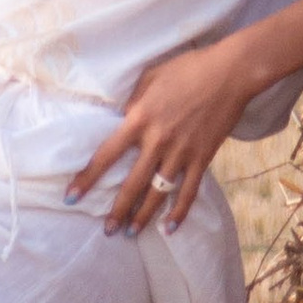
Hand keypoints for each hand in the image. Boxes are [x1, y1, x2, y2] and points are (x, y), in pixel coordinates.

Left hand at [67, 39, 255, 232]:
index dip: (87, 178)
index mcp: (140, 119)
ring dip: (143, 216)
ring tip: (131, 233)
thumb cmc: (188, 69)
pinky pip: (189, 191)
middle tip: (106, 230)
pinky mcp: (202, 158)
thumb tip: (122, 118)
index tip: (72, 197)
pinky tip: (169, 228)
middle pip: (132, 183)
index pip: (106, 155)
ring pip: (158, 193)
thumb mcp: (150, 77)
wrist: (230, 73)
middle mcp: (157, 141)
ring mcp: (181, 152)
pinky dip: (179, 212)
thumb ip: (133, 101)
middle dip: (117, 210)